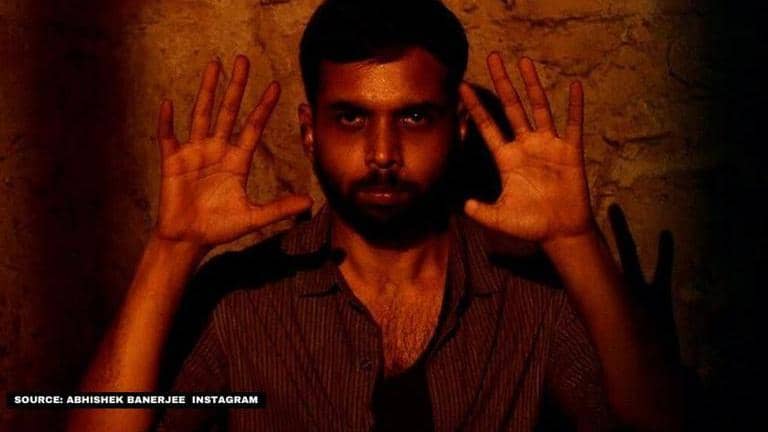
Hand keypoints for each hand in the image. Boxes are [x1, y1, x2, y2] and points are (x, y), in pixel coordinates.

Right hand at [153, 55, 312, 247]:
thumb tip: (309, 203)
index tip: (275, 86)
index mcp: (237, 161)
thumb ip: (279, 208)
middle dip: (236, 86)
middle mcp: (217, 150)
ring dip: (207, 90)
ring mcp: (194, 153)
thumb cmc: (220, 227)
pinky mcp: (173, 162)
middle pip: (229, 111)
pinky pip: (168, 137)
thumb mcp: (254, 218)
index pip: (253, 127)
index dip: (263, 107)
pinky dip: (167, 122)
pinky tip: (168, 104)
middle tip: (243, 60)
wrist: (189, 240)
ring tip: (214, 65)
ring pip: (202, 115)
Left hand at [460, 52, 594, 247]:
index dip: (475, 107)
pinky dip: (574, 107)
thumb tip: (464, 206)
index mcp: (507, 159)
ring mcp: (548, 146)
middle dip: (502, 83)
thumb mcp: (501, 218)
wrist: (560, 231)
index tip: (462, 86)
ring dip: (533, 86)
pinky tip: (574, 87)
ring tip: (525, 62)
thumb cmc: (530, 224)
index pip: (487, 126)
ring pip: (539, 109)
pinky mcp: (570, 152)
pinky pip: (573, 125)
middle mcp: (526, 146)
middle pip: (512, 108)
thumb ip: (482, 211)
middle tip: (493, 58)